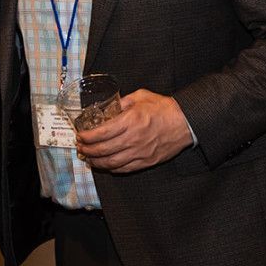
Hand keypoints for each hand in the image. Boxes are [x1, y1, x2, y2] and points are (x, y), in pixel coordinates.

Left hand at [75, 90, 192, 172]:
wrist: (185, 123)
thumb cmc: (164, 108)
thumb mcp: (141, 96)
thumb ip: (123, 101)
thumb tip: (109, 106)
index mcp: (131, 121)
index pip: (102, 133)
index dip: (87, 137)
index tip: (80, 135)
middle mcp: (133, 138)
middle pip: (103, 150)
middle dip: (87, 150)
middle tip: (80, 147)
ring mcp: (140, 153)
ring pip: (111, 163)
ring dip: (96, 162)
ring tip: (88, 158)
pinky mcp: (146, 162)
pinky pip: (124, 169)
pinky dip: (111, 168)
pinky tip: (105, 164)